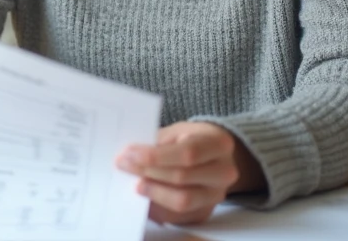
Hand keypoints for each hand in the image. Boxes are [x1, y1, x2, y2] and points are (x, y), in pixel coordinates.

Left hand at [115, 121, 258, 225]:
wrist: (214, 156)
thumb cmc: (192, 139)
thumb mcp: (178, 130)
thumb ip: (158, 142)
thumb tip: (130, 156)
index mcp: (219, 144)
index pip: (188, 153)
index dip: (157, 156)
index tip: (130, 154)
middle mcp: (224, 172)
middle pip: (182, 178)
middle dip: (148, 172)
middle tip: (124, 165)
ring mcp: (216, 196)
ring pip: (182, 201)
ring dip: (152, 192)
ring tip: (134, 183)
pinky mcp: (204, 212)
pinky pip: (177, 216)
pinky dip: (156, 207)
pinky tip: (142, 197)